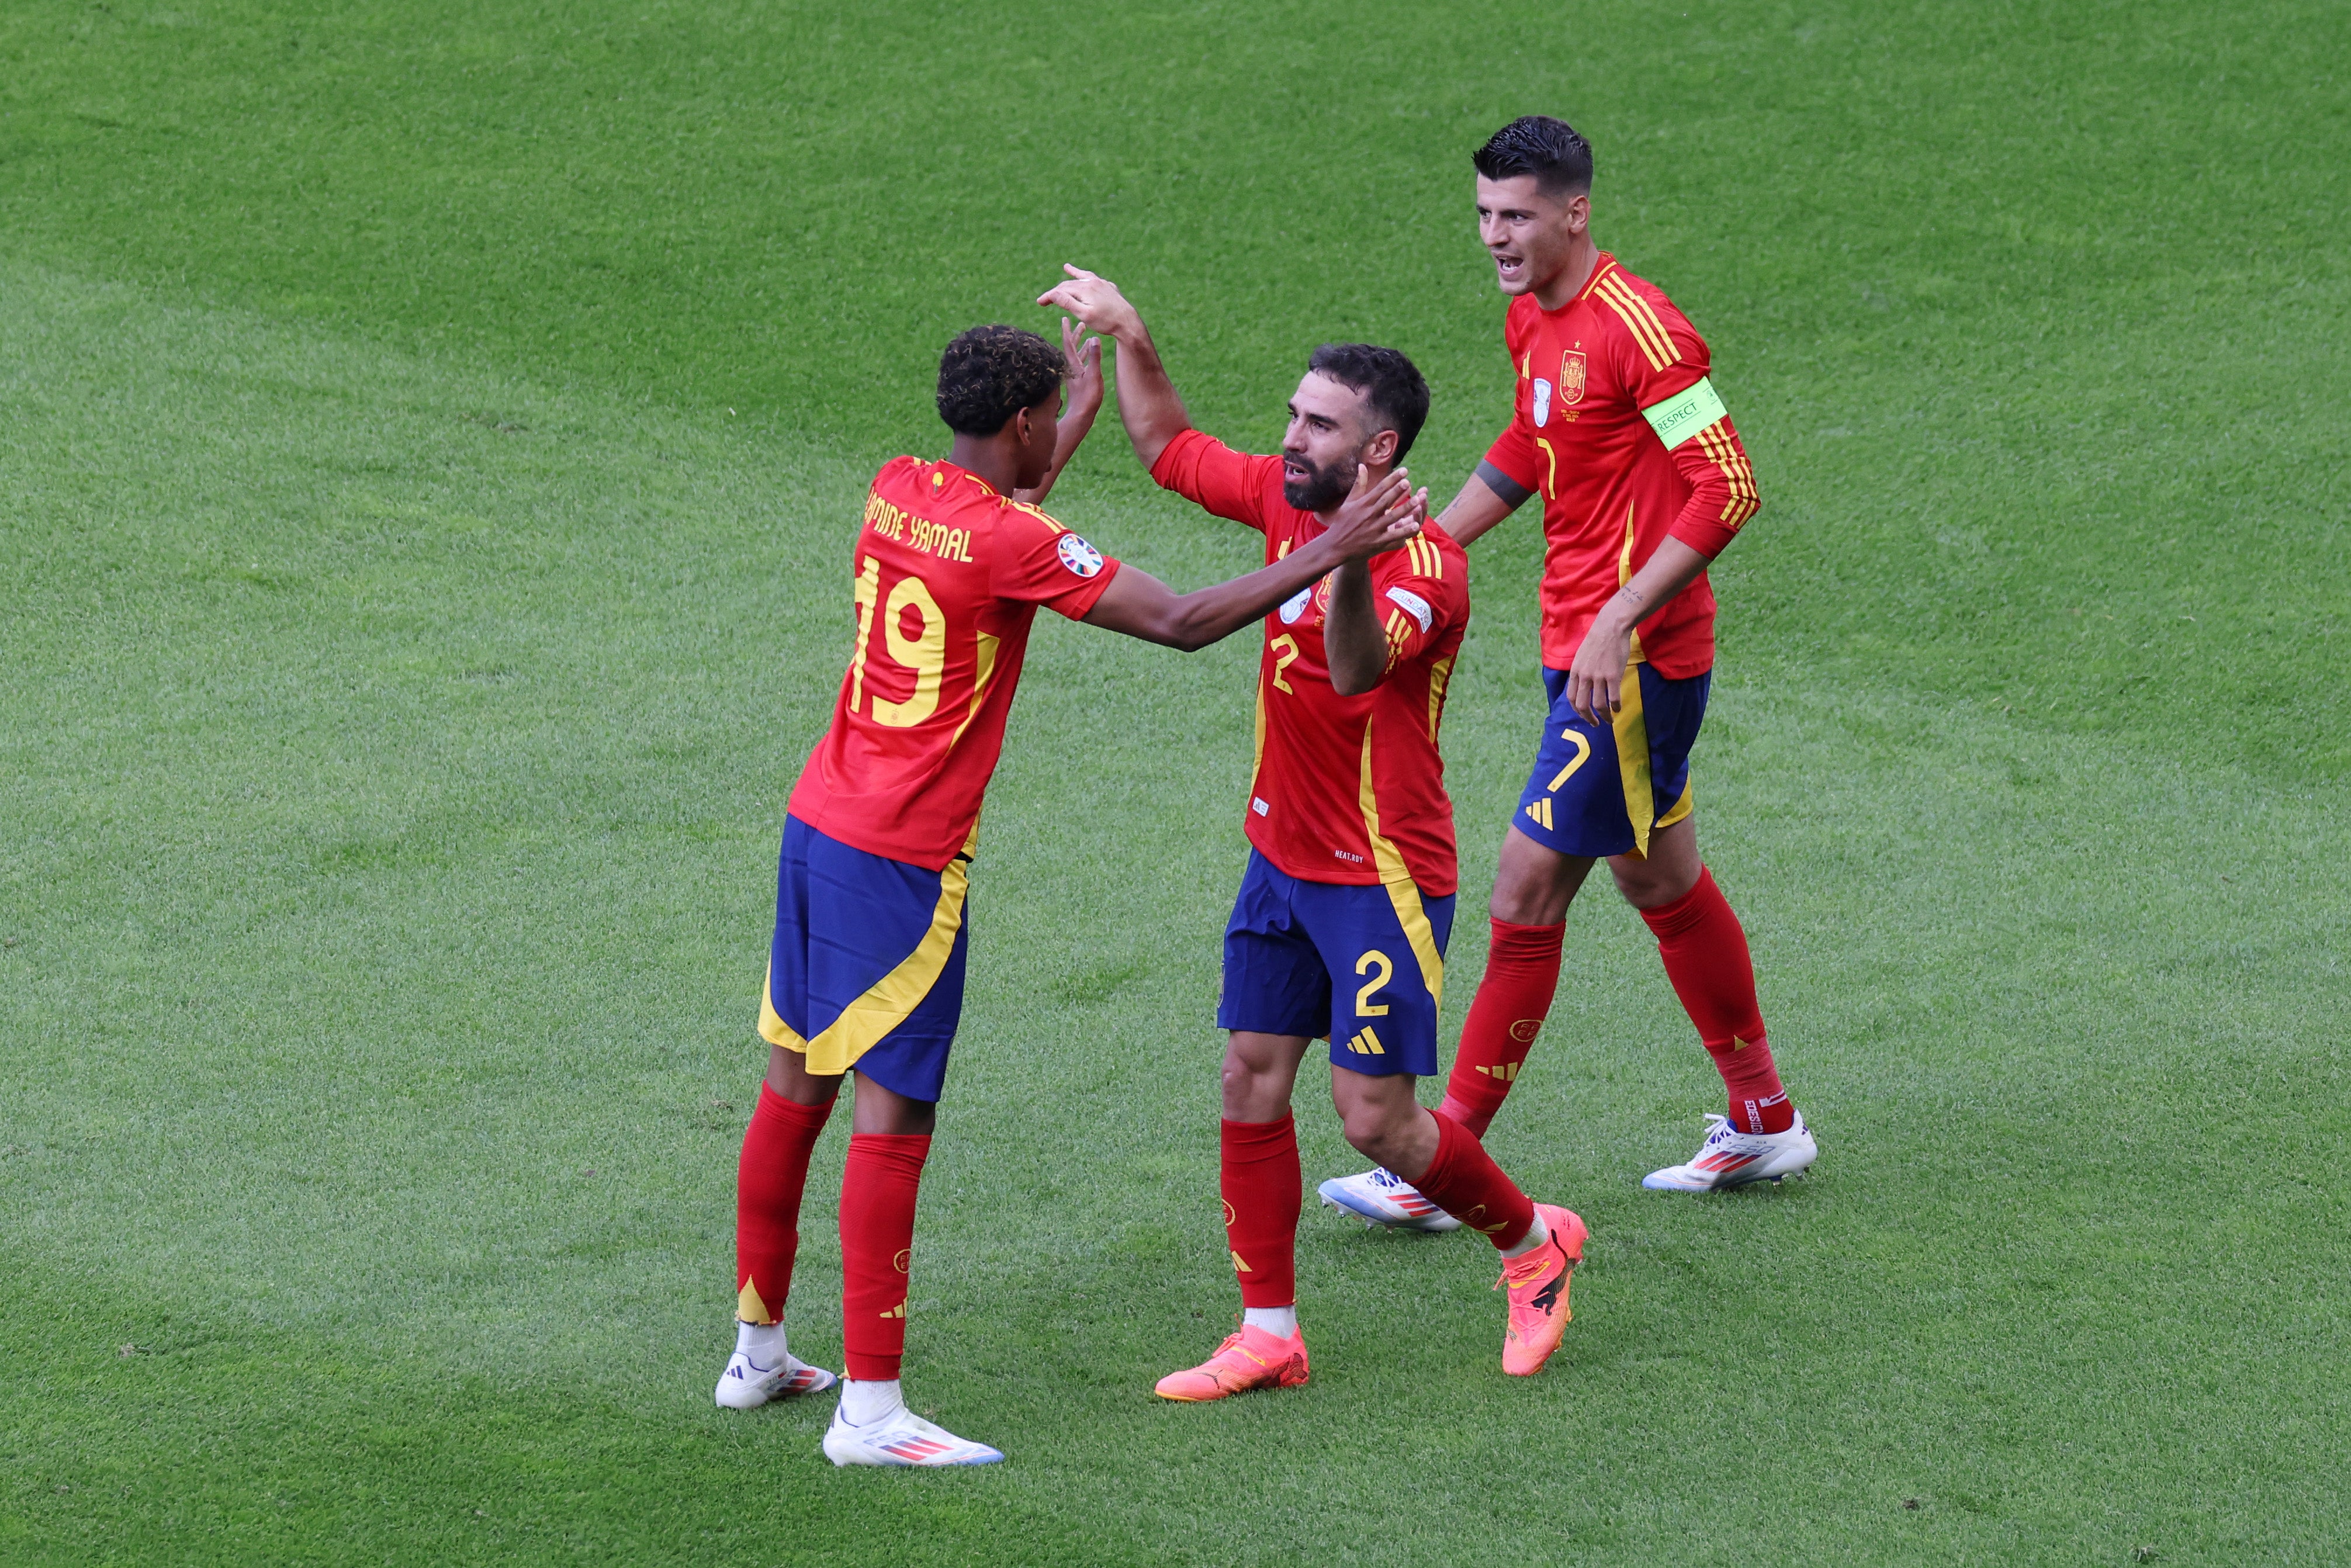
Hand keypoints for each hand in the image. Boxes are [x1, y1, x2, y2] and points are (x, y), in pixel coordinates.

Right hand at [1037, 264, 1143, 339]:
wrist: (1129, 323)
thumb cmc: (1106, 321)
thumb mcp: (1084, 315)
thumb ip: (1067, 303)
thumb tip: (1052, 293)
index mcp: (1085, 288)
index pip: (1061, 290)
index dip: (1049, 296)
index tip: (1039, 303)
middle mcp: (1093, 282)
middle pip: (1070, 283)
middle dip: (1056, 290)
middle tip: (1045, 299)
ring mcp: (1102, 284)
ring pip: (1083, 277)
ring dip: (1073, 273)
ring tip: (1066, 267)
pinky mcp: (1110, 288)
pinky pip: (1096, 279)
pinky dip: (1088, 277)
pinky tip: (1090, 278)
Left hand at [1058, 315, 1102, 419]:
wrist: (1081, 415)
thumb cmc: (1087, 397)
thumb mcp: (1093, 375)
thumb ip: (1094, 357)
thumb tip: (1094, 338)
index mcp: (1072, 365)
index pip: (1068, 343)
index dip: (1067, 330)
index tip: (1065, 318)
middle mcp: (1071, 368)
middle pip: (1071, 346)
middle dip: (1075, 334)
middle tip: (1079, 322)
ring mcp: (1074, 374)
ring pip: (1076, 354)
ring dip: (1081, 343)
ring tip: (1086, 333)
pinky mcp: (1078, 380)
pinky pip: (1080, 362)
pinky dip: (1084, 354)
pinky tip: (1089, 353)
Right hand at [1321, 465, 1422, 562]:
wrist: (1335, 547)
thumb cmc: (1341, 523)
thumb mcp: (1348, 502)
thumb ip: (1359, 484)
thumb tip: (1362, 465)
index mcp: (1363, 504)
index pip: (1380, 488)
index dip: (1393, 479)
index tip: (1404, 470)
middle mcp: (1368, 515)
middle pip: (1386, 501)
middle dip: (1397, 491)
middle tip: (1408, 481)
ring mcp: (1373, 529)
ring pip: (1392, 517)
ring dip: (1405, 509)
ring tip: (1417, 500)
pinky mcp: (1377, 543)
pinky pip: (1394, 535)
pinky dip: (1404, 531)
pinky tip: (1415, 525)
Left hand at [1565, 609, 1631, 725]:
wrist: (1610, 627)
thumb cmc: (1598, 640)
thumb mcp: (1581, 656)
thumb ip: (1580, 671)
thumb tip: (1581, 685)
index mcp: (1575, 672)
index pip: (1571, 697)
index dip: (1576, 710)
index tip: (1583, 715)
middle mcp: (1584, 676)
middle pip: (1582, 705)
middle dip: (1588, 718)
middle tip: (1595, 724)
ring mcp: (1598, 676)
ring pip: (1599, 705)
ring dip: (1604, 716)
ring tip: (1609, 720)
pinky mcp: (1613, 675)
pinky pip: (1613, 698)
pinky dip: (1616, 707)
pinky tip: (1618, 709)